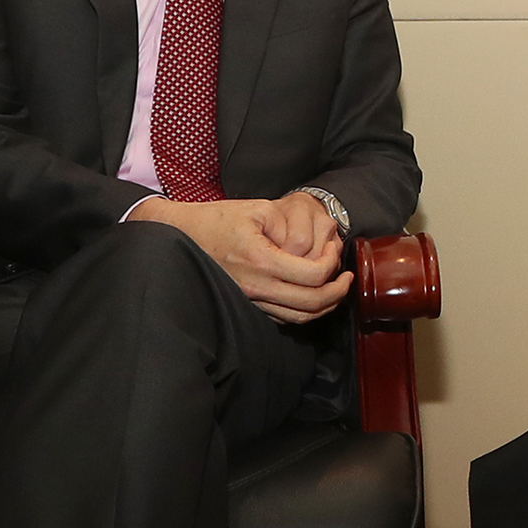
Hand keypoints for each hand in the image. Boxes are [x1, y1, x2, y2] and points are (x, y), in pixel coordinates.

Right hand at [129, 193, 354, 321]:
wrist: (180, 237)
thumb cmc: (218, 219)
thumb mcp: (257, 209)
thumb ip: (290, 226)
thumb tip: (317, 245)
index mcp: (261, 260)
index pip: (313, 276)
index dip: (332, 264)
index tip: (335, 250)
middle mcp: (257, 287)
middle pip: (312, 304)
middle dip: (338, 291)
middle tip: (347, 277)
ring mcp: (251, 300)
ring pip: (299, 317)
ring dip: (325, 305)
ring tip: (335, 287)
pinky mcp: (248, 305)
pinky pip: (284, 318)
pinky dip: (304, 310)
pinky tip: (312, 294)